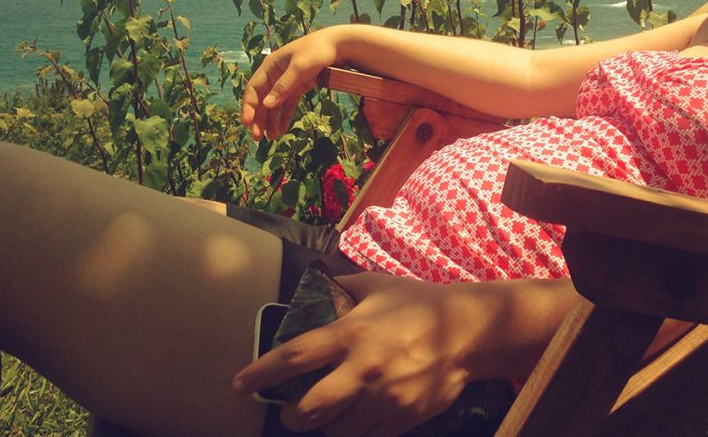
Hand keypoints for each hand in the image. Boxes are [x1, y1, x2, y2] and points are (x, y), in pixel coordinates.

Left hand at [232, 273, 479, 436]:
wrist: (468, 332)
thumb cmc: (419, 303)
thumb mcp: (378, 285)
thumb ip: (343, 286)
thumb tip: (316, 287)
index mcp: (352, 333)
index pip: (295, 356)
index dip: (262, 373)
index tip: (240, 384)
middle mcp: (363, 369)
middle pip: (309, 408)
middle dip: (291, 416)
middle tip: (288, 412)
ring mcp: (384, 398)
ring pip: (336, 430)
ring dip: (324, 426)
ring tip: (324, 416)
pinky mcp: (402, 418)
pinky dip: (352, 432)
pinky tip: (353, 421)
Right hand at [241, 29, 339, 140]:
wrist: (338, 45)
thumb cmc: (316, 51)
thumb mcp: (299, 67)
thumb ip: (283, 86)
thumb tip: (266, 105)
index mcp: (270, 66)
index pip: (253, 89)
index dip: (248, 107)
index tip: (246, 124)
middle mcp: (275, 75)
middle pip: (262, 100)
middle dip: (259, 119)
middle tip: (257, 138)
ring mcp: (287, 82)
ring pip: (274, 105)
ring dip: (271, 121)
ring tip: (271, 138)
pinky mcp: (298, 87)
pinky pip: (287, 105)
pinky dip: (284, 117)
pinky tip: (282, 130)